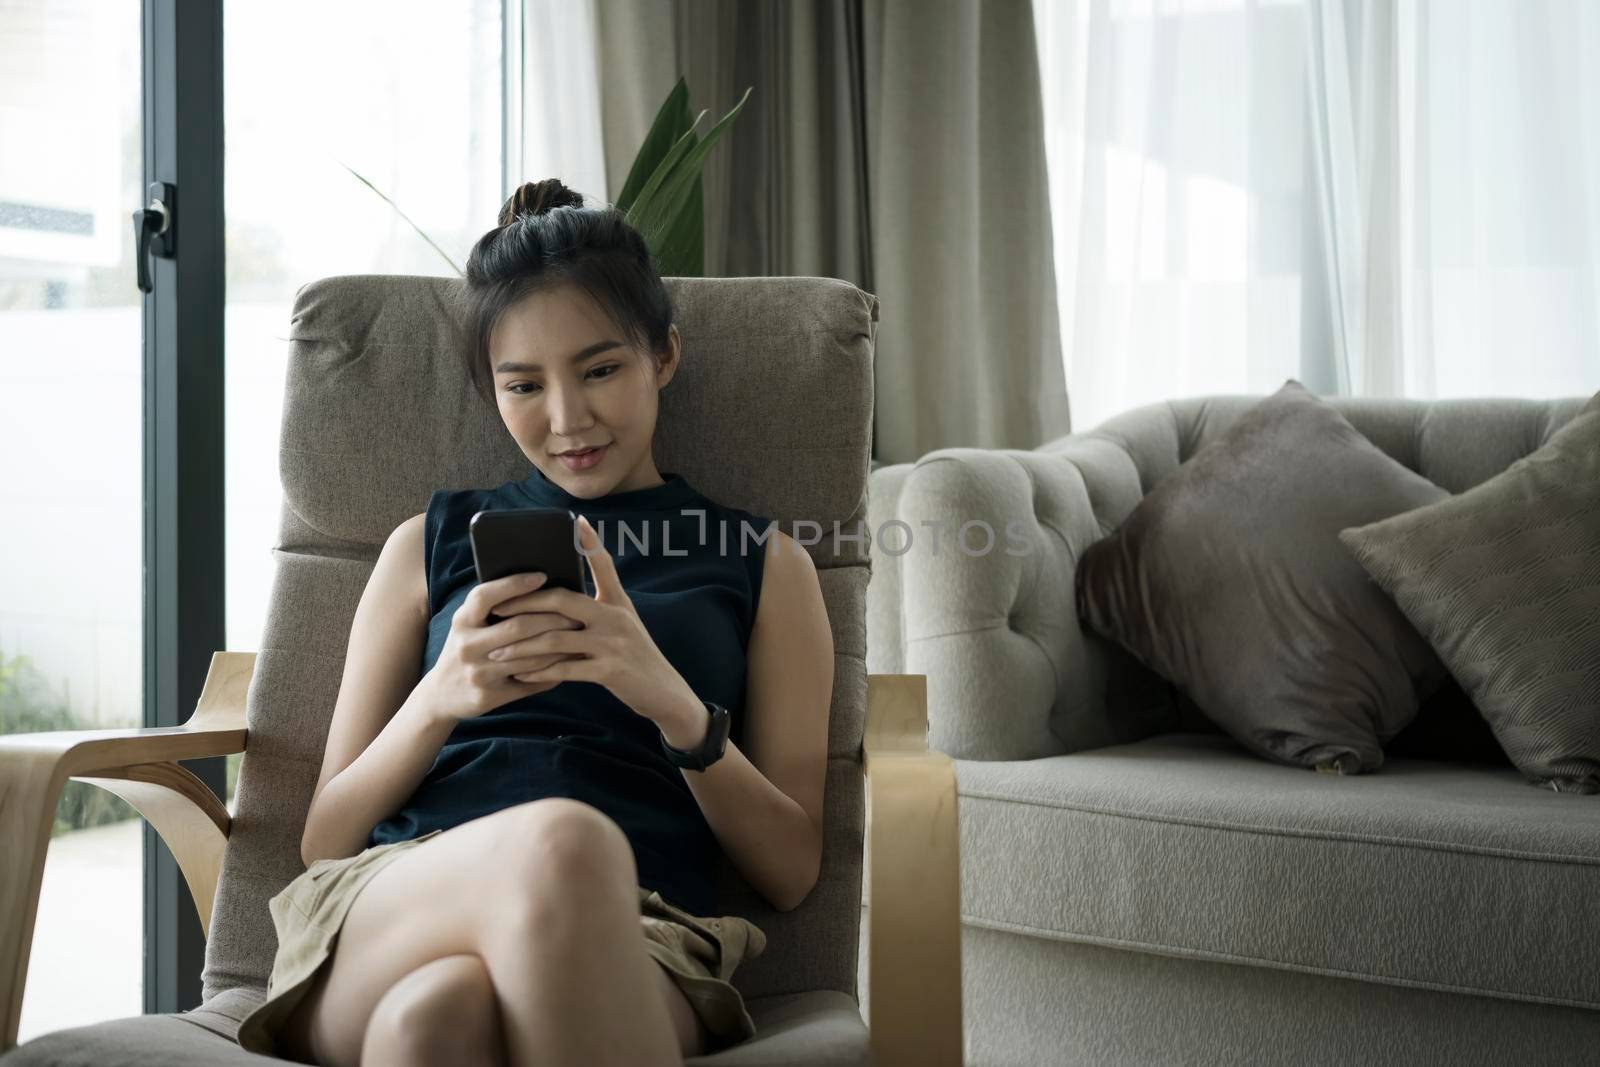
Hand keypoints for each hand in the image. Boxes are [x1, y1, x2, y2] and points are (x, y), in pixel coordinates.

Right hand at [425, 571, 583, 721]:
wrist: (441, 694)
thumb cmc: (466, 648)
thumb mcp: (468, 625)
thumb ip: (493, 608)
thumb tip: (539, 584)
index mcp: (462, 621)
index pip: (485, 596)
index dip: (513, 584)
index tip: (542, 575)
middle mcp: (467, 646)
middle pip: (517, 627)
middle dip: (552, 620)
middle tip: (577, 615)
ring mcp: (477, 673)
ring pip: (529, 658)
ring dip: (559, 648)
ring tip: (579, 638)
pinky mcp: (489, 696)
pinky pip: (529, 682)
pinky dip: (552, 672)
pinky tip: (569, 663)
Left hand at [482, 514, 698, 729]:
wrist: (664, 691)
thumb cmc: (636, 655)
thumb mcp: (624, 623)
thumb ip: (598, 608)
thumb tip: (559, 597)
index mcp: (618, 602)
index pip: (603, 564)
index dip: (590, 542)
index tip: (576, 520)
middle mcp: (615, 617)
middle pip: (562, 600)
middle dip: (525, 603)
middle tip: (498, 610)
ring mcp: (613, 644)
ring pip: (556, 639)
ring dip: (522, 646)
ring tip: (497, 651)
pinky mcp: (609, 671)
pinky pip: (564, 670)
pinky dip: (538, 673)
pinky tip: (520, 675)